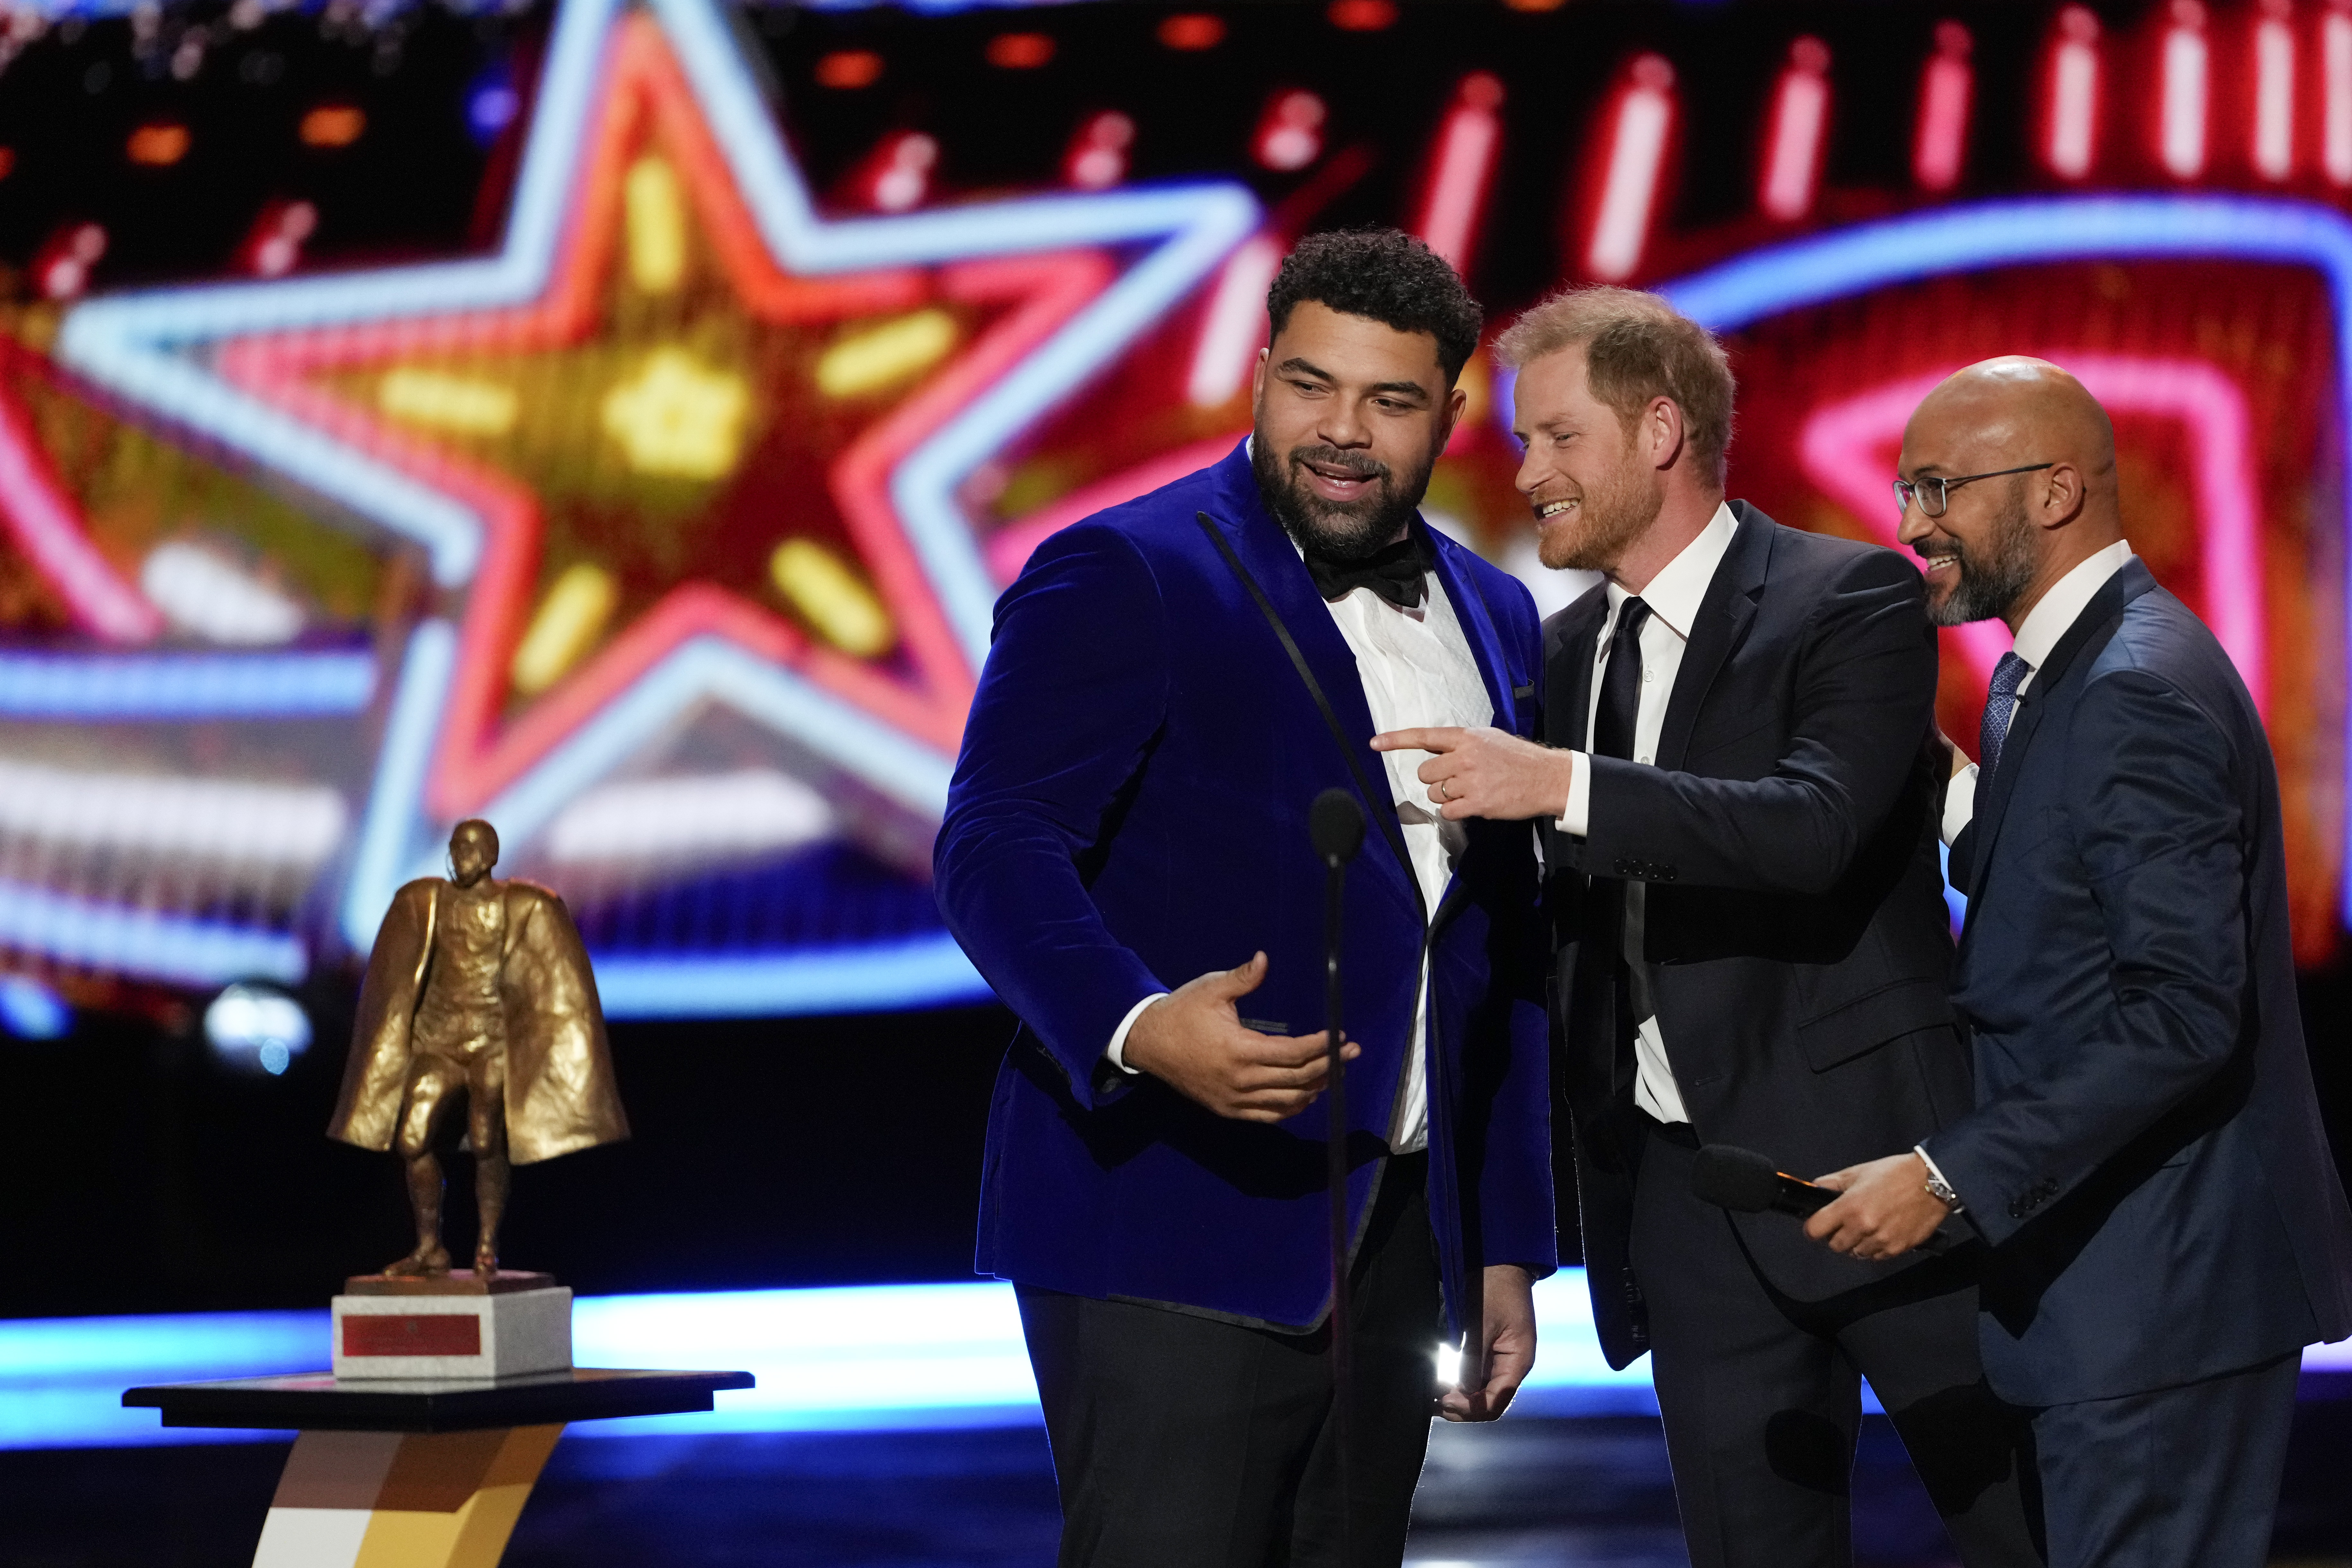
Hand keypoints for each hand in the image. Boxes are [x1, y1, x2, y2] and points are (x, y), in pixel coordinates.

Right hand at [1120, 952, 1355, 1121]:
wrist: (1148, 1042)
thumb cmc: (1182, 1012)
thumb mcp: (1211, 989)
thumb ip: (1243, 978)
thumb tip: (1264, 959)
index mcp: (1239, 1050)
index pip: (1293, 1053)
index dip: (1321, 1046)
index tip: (1340, 1037)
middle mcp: (1240, 1080)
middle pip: (1296, 1079)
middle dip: (1329, 1066)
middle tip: (1351, 1053)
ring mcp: (1234, 1100)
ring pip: (1286, 1102)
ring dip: (1315, 1089)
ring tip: (1335, 1073)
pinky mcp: (1227, 1109)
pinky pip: (1268, 1115)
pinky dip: (1291, 1108)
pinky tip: (1306, 1095)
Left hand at [1371, 726, 1574, 821]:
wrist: (1547, 777)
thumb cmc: (1518, 758)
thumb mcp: (1489, 739)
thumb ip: (1461, 743)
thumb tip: (1435, 748)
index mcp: (1466, 737)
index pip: (1424, 736)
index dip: (1396, 740)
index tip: (1374, 743)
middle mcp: (1464, 757)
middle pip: (1425, 772)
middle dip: (1436, 779)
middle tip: (1458, 780)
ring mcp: (1470, 781)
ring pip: (1435, 793)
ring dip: (1447, 796)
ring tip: (1471, 790)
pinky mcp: (1478, 803)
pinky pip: (1448, 811)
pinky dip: (1456, 811)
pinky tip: (1473, 804)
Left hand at [1437, 1264, 1534, 1421]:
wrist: (1498, 1265)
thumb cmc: (1495, 1289)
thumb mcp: (1481, 1323)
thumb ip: (1474, 1359)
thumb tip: (1463, 1390)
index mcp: (1518, 1362)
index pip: (1496, 1400)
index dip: (1471, 1407)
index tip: (1445, 1402)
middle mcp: (1512, 1366)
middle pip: (1489, 1402)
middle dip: (1462, 1408)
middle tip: (1433, 1404)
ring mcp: (1500, 1361)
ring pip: (1481, 1392)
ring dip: (1459, 1399)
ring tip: (1432, 1398)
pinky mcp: (1490, 1353)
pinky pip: (1476, 1377)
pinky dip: (1459, 1384)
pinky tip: (1440, 1384)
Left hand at [1803, 1153, 1951, 1261]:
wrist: (1932, 1182)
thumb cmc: (1895, 1174)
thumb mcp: (1859, 1172)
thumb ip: (1833, 1183)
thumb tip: (1816, 1188)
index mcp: (1849, 1207)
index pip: (1815, 1230)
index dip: (1812, 1228)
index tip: (1816, 1226)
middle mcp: (1863, 1227)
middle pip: (1835, 1246)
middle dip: (1836, 1236)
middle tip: (1845, 1225)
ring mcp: (1881, 1240)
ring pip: (1856, 1253)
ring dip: (1857, 1244)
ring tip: (1867, 1228)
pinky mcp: (1898, 1248)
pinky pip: (1877, 1257)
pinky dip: (1875, 1249)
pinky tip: (1881, 1233)